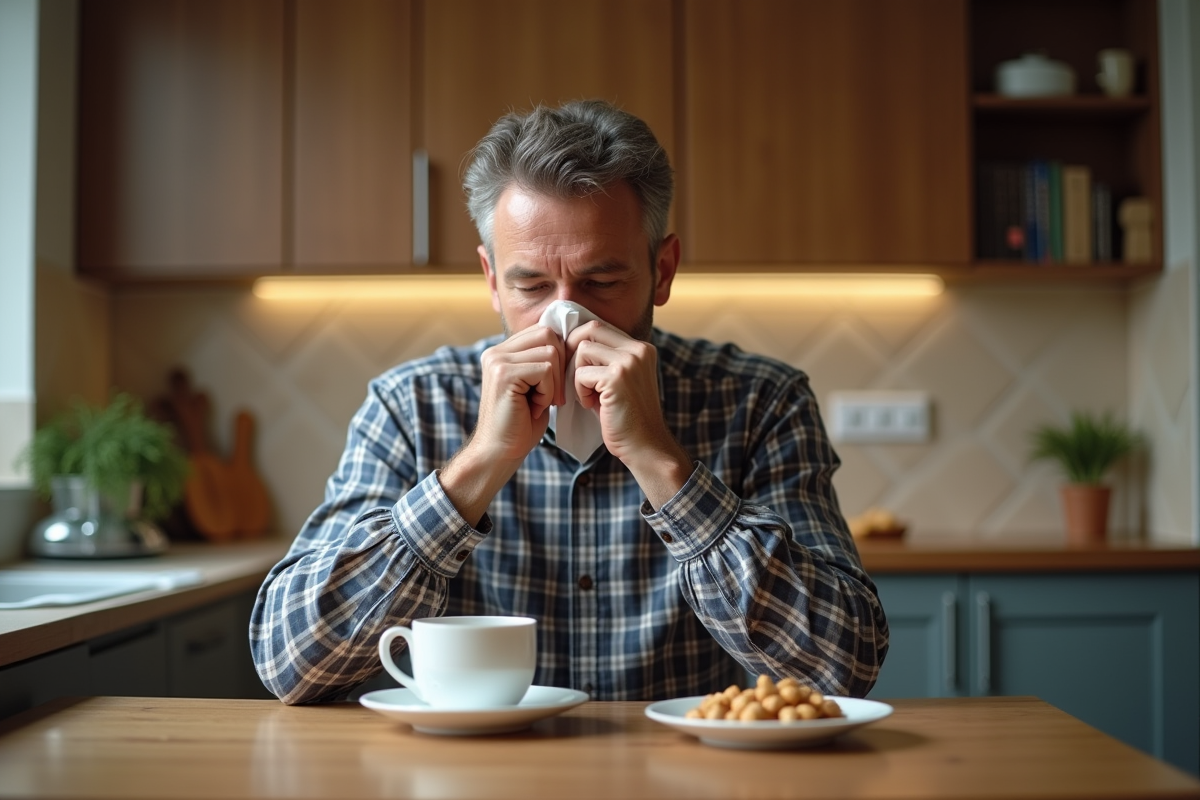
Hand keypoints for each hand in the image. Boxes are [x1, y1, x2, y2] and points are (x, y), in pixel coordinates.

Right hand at [441, 325, 565, 525]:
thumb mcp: (535, 386)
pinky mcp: (503, 374)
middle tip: (553, 395)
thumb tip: (571, 342)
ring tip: (541, 402)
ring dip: (554, 383)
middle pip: (549, 334)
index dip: (559, 355)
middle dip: (560, 365)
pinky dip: (548, 392)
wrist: (499, 452)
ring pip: (550, 353)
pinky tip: (536, 408)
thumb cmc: (521, 423)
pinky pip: (545, 370)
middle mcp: (496, 351)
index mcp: (503, 351)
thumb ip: (543, 362)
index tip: (555, 385)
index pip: (544, 330)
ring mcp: (497, 360)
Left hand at [567, 321, 692, 506]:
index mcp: (641, 348)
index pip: (599, 327)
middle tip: (571, 375)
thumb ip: (603, 359)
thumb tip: (570, 340)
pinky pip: (581, 373)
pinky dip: (579, 390)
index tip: (574, 366)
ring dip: (577, 373)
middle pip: (591, 329)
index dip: (580, 343)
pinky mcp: (617, 377)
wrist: (645, 445)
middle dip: (573, 350)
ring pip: (582, 349)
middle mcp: (638, 350)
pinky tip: (591, 405)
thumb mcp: (617, 380)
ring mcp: (629, 361)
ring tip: (587, 394)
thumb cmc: (625, 417)